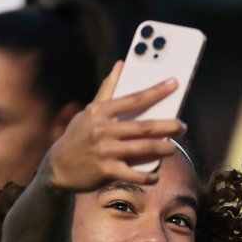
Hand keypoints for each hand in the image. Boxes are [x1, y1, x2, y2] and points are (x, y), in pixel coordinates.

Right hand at [43, 63, 184, 191]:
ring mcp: (105, 151)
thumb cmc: (78, 136)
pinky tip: (156, 176)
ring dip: (164, 149)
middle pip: (145, 126)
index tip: (174, 84)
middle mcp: (103, 130)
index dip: (156, 91)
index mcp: (100, 112)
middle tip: (183, 126)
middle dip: (169, 125)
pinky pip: (134, 174)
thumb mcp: (89, 112)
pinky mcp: (106, 171)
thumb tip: (120, 65)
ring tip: (173, 148)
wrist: (58, 168)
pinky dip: (148, 176)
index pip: (134, 98)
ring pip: (144, 149)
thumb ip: (108, 89)